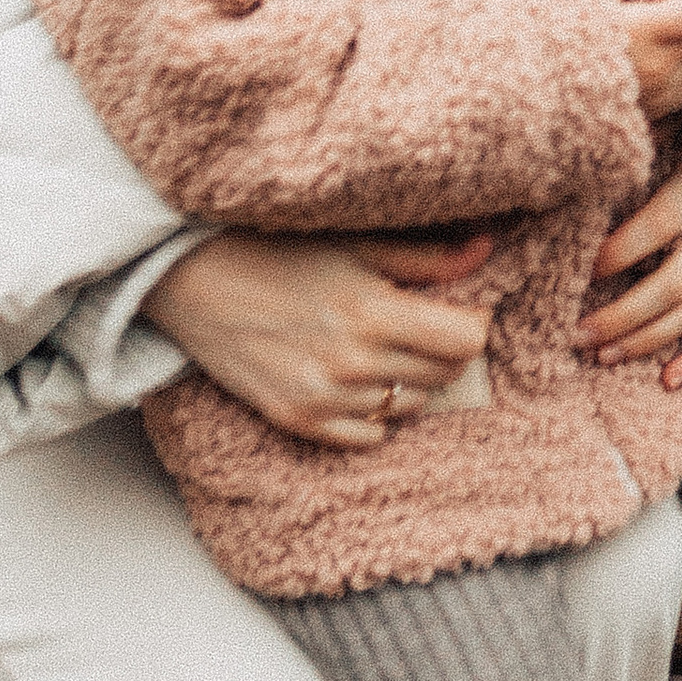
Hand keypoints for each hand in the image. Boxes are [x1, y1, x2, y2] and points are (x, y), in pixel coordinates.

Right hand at [145, 230, 493, 450]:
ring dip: (409, 378)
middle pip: (446, 375)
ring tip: (378, 344)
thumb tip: (486, 250)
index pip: (468, 341)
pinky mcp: (299, 422)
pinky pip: (370, 436)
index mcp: (373, 313)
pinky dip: (374, 412)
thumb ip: (426, 258)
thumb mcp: (357, 244)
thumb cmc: (278, 252)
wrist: (195, 282)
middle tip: (418, 322)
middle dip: (443, 348)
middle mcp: (352, 365)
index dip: (472, 322)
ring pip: (411, 405)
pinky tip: (353, 377)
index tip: (458, 307)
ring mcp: (324, 400)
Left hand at [578, 110, 681, 386]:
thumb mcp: (671, 124)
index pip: (661, 223)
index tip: (580, 270)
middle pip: (678, 281)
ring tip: (603, 356)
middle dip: (624, 315)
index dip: (621, 251)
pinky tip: (670, 379)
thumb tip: (568, 177)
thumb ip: (631, 154)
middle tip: (577, 334)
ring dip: (649, 338)